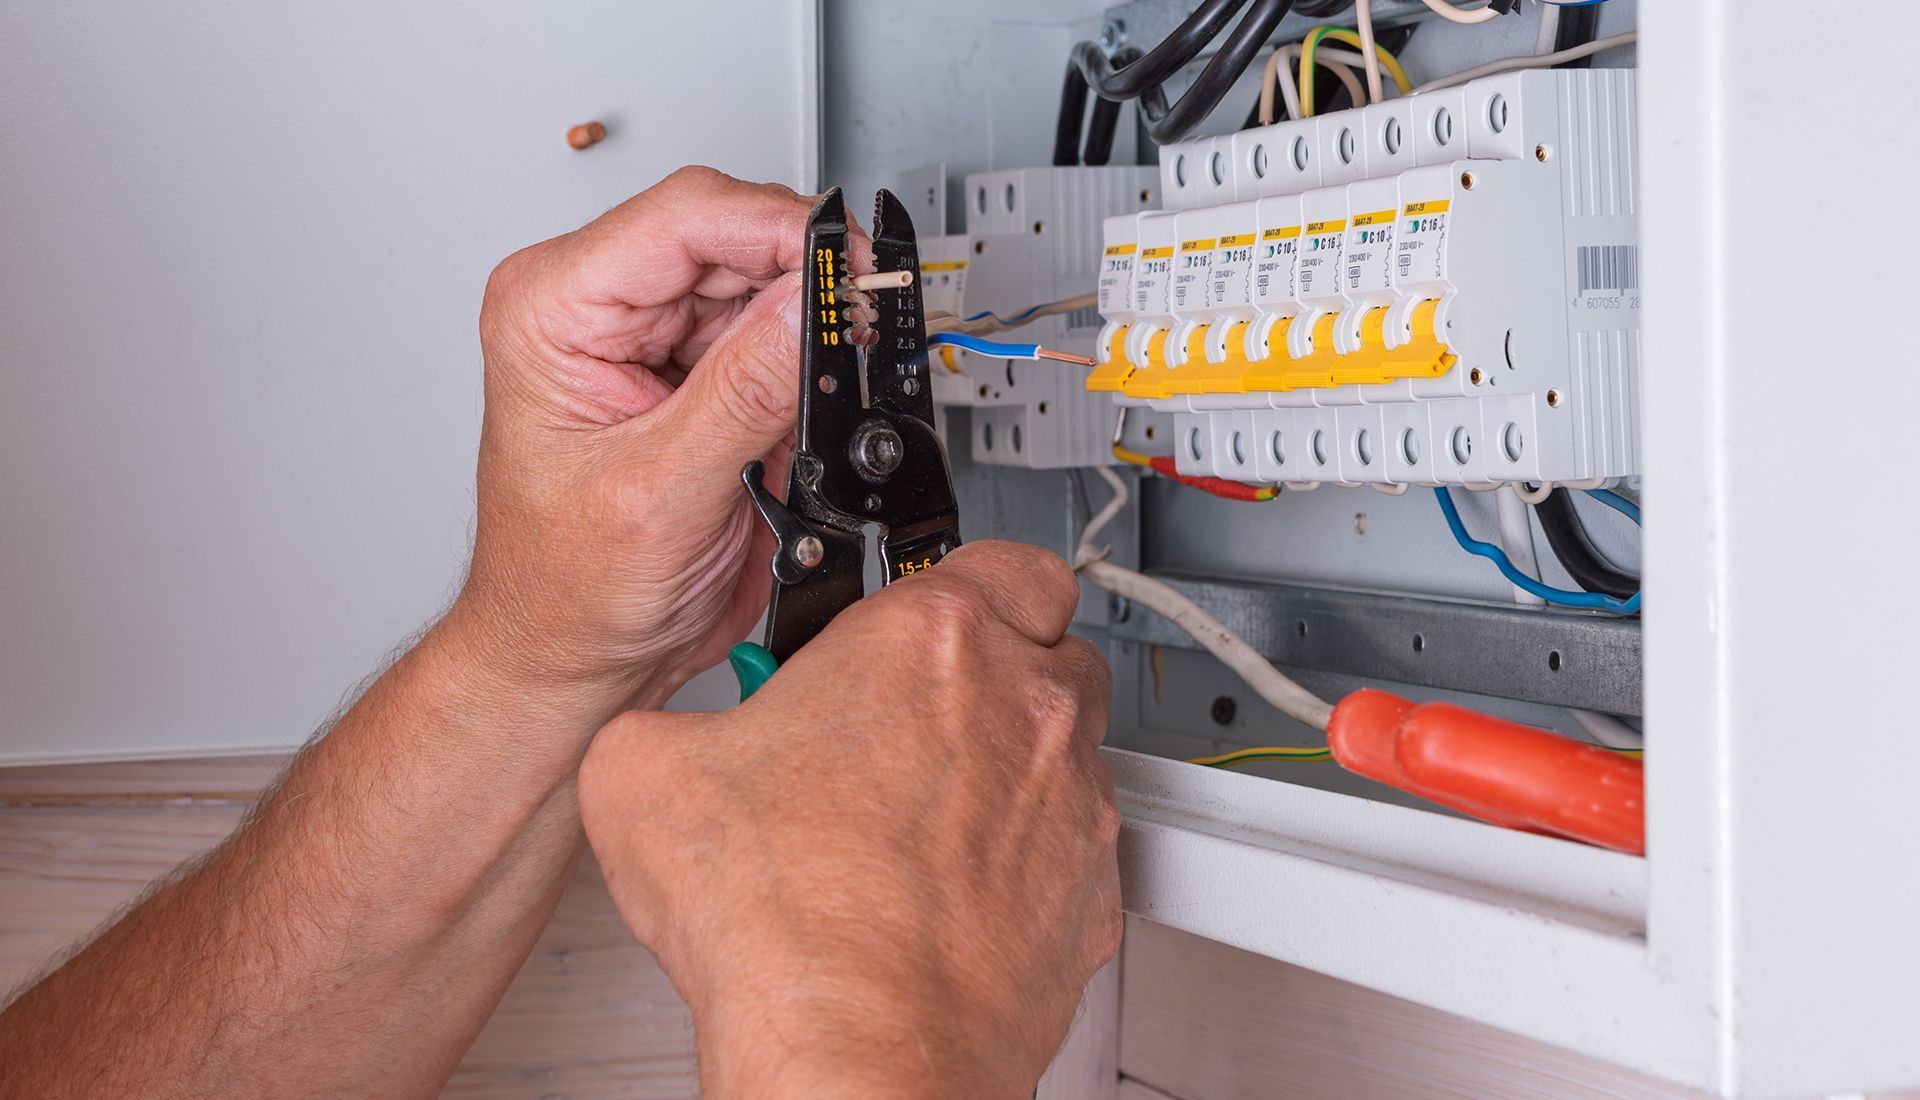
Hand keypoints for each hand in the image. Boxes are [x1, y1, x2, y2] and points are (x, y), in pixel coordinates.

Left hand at [444, 166, 871, 729]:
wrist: (572, 658)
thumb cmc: (566, 592)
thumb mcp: (662, 492)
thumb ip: (745, 392)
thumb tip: (813, 304)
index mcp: (554, 308)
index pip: (684, 217)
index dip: (780, 227)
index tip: (852, 264)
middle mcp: (597, 306)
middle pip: (732, 235)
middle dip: (806, 279)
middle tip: (864, 324)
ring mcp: (650, 336)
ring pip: (763, 281)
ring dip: (810, 327)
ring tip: (832, 381)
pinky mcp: (695, 371)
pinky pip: (773, 334)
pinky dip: (809, 364)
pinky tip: (812, 403)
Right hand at [577, 542, 1121, 1098]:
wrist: (855, 1051)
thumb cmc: (782, 922)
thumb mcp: (643, 771)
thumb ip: (677, 717)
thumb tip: (661, 740)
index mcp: (932, 641)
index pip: (1001, 554)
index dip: (960, 578)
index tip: (916, 609)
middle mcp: (1024, 708)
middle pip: (1049, 645)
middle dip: (992, 667)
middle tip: (915, 711)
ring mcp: (1070, 804)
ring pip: (1070, 748)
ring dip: (1012, 764)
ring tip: (924, 814)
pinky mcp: (1091, 896)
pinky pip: (1074, 851)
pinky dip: (1029, 861)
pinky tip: (952, 893)